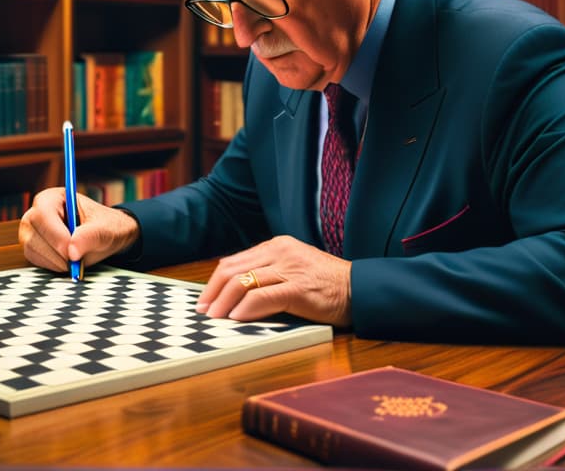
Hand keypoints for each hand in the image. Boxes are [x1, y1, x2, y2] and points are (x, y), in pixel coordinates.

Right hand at [18, 187, 139, 274]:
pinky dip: (52, 266)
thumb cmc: (105, 227)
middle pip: (33, 233)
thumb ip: (90, 236)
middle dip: (56, 252)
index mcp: (53, 198)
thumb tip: (72, 251)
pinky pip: (34, 260)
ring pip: (31, 249)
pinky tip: (67, 262)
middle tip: (77, 260)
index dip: (56, 235)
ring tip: (76, 258)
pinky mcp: (32, 247)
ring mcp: (31, 231)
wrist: (104, 239)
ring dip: (56, 261)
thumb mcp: (105, 229)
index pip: (43, 214)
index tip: (72, 252)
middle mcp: (37, 213)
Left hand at [195, 236, 351, 326]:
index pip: (234, 261)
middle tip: (203, 312)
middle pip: (232, 270)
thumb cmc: (327, 285)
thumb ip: (269, 275)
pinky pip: (263, 297)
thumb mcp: (294, 269)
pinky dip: (245, 309)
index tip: (205, 300)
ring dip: (224, 303)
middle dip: (213, 293)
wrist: (361, 289)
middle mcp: (280, 252)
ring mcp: (290, 268)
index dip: (214, 282)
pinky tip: (236, 318)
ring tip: (215, 319)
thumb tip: (236, 295)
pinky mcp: (299, 288)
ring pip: (243, 282)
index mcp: (277, 246)